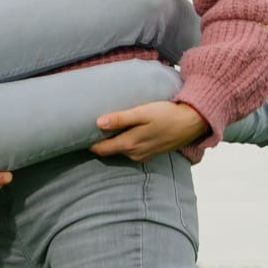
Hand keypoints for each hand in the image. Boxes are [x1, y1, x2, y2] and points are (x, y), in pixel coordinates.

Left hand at [90, 99, 206, 161]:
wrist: (192, 123)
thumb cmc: (166, 114)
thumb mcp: (142, 113)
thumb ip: (121, 118)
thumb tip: (98, 123)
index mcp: (130, 144)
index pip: (101, 149)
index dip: (88, 144)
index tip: (76, 136)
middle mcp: (134, 154)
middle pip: (109, 151)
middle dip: (97, 143)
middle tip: (84, 130)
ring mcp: (143, 154)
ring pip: (120, 150)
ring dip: (111, 142)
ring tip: (100, 130)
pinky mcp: (150, 151)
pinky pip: (130, 149)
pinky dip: (123, 142)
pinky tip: (121, 132)